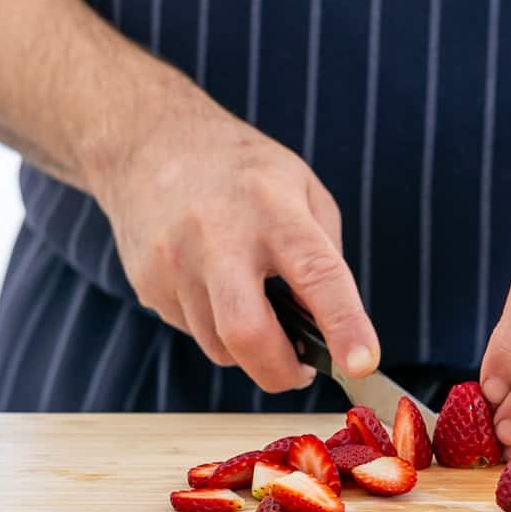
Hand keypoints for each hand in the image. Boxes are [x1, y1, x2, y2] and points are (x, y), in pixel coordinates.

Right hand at [93, 84, 379, 392]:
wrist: (148, 140)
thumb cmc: (242, 171)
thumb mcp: (303, 190)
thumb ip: (324, 258)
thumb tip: (329, 329)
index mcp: (272, 207)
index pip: (316, 274)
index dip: (344, 325)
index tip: (362, 365)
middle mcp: (218, 236)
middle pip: (248, 332)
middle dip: (281, 372)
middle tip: (302, 371)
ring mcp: (174, 262)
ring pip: (221, 346)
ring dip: (250, 348)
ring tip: (256, 307)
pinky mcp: (148, 284)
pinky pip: (194, 332)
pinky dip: (217, 327)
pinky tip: (215, 286)